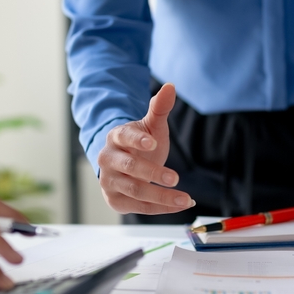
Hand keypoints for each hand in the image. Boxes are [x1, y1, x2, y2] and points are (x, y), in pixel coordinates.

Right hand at [98, 83, 194, 214]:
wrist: (123, 166)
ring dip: (162, 196)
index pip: (124, 136)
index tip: (153, 142)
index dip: (138, 139)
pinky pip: (141, 206)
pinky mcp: (116, 200)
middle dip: (153, 173)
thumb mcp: (151, 126)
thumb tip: (170, 86)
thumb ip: (159, 108)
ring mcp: (110, 182)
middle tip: (175, 177)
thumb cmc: (140, 144)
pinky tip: (182, 204)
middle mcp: (108, 160)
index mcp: (116, 137)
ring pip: (136, 191)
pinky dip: (163, 207)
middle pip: (130, 167)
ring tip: (186, 198)